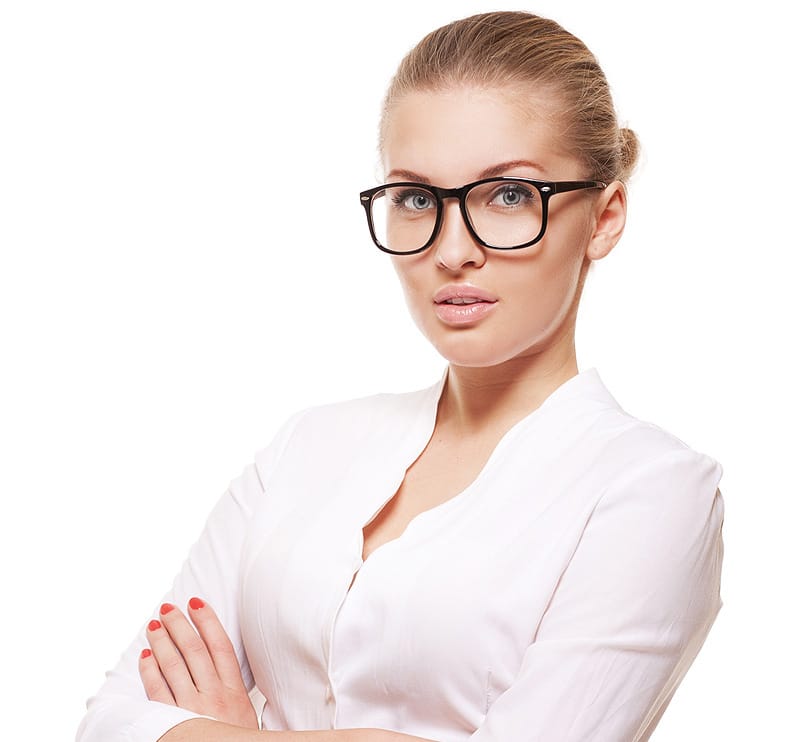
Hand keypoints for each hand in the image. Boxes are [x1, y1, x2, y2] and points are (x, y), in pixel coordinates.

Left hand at [139, 597, 258, 729]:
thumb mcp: (247, 715)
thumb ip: (234, 689)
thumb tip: (225, 664)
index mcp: (234, 690)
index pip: (220, 645)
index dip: (208, 621)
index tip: (196, 603)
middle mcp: (214, 695)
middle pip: (194, 650)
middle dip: (180, 625)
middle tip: (168, 608)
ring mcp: (192, 709)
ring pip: (174, 666)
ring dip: (162, 642)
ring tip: (154, 625)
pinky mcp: (174, 724)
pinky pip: (158, 692)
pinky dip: (150, 671)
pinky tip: (146, 656)